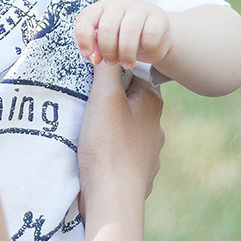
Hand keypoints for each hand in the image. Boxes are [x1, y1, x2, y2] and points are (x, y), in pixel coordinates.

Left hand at [75, 0, 170, 68]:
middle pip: (107, 27)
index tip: (92, 58)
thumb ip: (94, 47)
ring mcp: (139, 8)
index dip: (84, 41)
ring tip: (127, 63)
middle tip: (112, 62)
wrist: (155, 37)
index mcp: (101, 7)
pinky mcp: (158, 17)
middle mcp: (119, 3)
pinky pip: (150, 35)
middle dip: (108, 51)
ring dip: (126, 53)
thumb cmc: (124, 39)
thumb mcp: (106, 42)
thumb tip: (93, 58)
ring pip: (129, 31)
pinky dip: (146, 48)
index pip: (85, 19)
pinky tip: (146, 50)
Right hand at [78, 68, 163, 220]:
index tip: (90, 78)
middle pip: (128, 102)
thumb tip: (108, 42)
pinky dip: (110, 151)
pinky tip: (95, 154)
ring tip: (86, 129)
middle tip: (82, 101)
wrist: (114, 198)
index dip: (110, 73)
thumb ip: (106, 67)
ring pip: (126, 130)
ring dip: (109, 128)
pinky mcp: (138, 174)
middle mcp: (157, 126)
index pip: (132, 74)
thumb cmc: (109, 143)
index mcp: (153, 103)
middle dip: (109, 101)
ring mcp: (150, 153)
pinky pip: (122, 154)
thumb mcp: (104, 96)